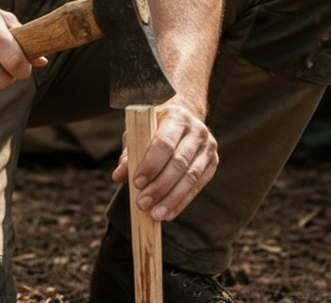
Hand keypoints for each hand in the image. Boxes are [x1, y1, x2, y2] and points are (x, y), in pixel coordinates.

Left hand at [111, 98, 217, 221]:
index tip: (136, 183)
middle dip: (159, 186)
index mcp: (176, 117)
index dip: (151, 165)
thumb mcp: (139, 132)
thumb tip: (118, 176)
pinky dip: (182, 202)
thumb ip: (129, 153)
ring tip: (155, 214)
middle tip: (142, 204)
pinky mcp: (212, 163)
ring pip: (190, 177)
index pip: (164, 143)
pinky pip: (197, 186)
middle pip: (179, 162)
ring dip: (171, 199)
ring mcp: (207, 147)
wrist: (185, 116)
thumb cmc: (156, 126)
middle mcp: (196, 130)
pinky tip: (168, 214)